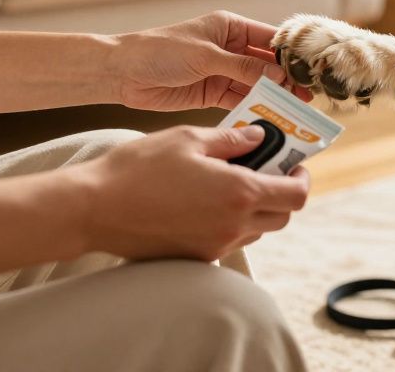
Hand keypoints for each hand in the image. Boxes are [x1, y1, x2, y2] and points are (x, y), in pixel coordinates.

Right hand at [74, 126, 310, 260]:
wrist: (92, 209)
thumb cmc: (138, 168)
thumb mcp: (188, 138)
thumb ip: (232, 139)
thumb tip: (259, 137)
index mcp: (239, 193)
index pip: (296, 195)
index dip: (302, 178)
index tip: (295, 165)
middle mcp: (233, 226)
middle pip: (282, 217)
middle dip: (283, 193)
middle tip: (267, 171)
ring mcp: (214, 246)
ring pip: (256, 231)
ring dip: (256, 209)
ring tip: (231, 183)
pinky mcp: (195, 258)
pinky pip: (228, 241)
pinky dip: (230, 223)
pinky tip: (205, 202)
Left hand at [111, 10, 309, 111]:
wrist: (123, 73)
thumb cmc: (160, 51)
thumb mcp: (206, 56)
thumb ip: (243, 68)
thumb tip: (279, 77)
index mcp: (231, 28)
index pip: (270, 39)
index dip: (291, 53)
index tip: (311, 68)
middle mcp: (231, 48)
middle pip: (267, 65)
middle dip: (287, 79)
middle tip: (309, 97)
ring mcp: (223, 72)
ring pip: (256, 85)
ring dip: (273, 97)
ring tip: (295, 111)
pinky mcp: (212, 93)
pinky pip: (240, 100)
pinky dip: (254, 109)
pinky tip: (270, 118)